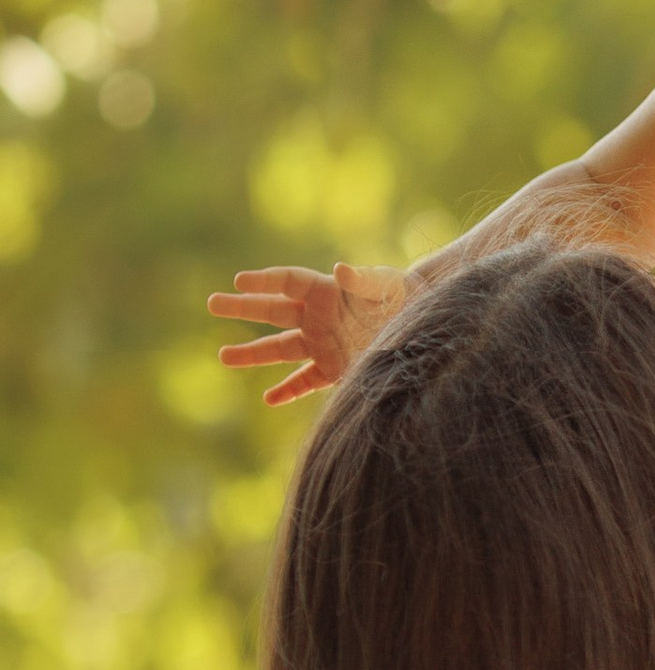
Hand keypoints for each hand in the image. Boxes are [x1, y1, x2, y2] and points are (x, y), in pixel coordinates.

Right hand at [209, 261, 406, 405]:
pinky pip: (305, 381)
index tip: (238, 281)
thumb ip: (363, 280)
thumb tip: (339, 269)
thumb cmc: (407, 296)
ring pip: (281, 349)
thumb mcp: (388, 285)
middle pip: (274, 311)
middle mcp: (319, 317)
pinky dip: (289, 390)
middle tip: (212, 303)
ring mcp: (324, 344)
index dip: (264, 280)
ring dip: (253, 353)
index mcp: (327, 292)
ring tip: (223, 356)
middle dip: (243, 307)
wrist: (427, 327)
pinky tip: (268, 399)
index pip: (288, 282)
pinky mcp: (335, 369)